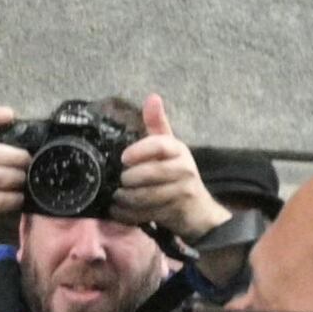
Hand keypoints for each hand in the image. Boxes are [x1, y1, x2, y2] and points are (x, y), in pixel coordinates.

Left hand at [113, 91, 230, 244]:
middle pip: (151, 173)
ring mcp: (181, 192)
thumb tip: (152, 97)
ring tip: (115, 197)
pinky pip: (145, 214)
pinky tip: (118, 211)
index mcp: (178, 150)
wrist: (197, 208)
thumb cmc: (176, 173)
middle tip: (117, 181)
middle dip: (129, 179)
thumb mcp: (168, 147)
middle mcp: (183, 168)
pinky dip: (127, 214)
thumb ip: (157, 125)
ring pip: (146, 196)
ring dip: (125, 199)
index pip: (161, 144)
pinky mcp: (174, 212)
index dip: (140, 150)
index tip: (124, 158)